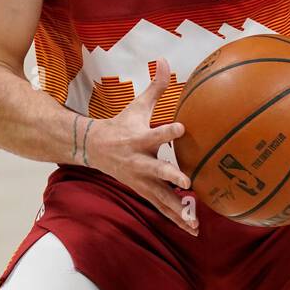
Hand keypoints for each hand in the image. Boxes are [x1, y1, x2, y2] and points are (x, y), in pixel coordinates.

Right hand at [82, 59, 197, 235]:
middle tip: (187, 182)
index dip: (168, 131)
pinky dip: (177, 218)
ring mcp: (141, 180)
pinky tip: (192, 229)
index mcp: (140, 139)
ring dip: (178, 210)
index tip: (182, 127)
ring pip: (161, 196)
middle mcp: (140, 162)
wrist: (95, 149)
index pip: (155, 133)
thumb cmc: (122, 125)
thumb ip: (156, 86)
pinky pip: (162, 207)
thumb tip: (165, 59)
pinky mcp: (144, 191)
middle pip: (157, 170)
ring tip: (195, 223)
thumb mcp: (137, 105)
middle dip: (171, 176)